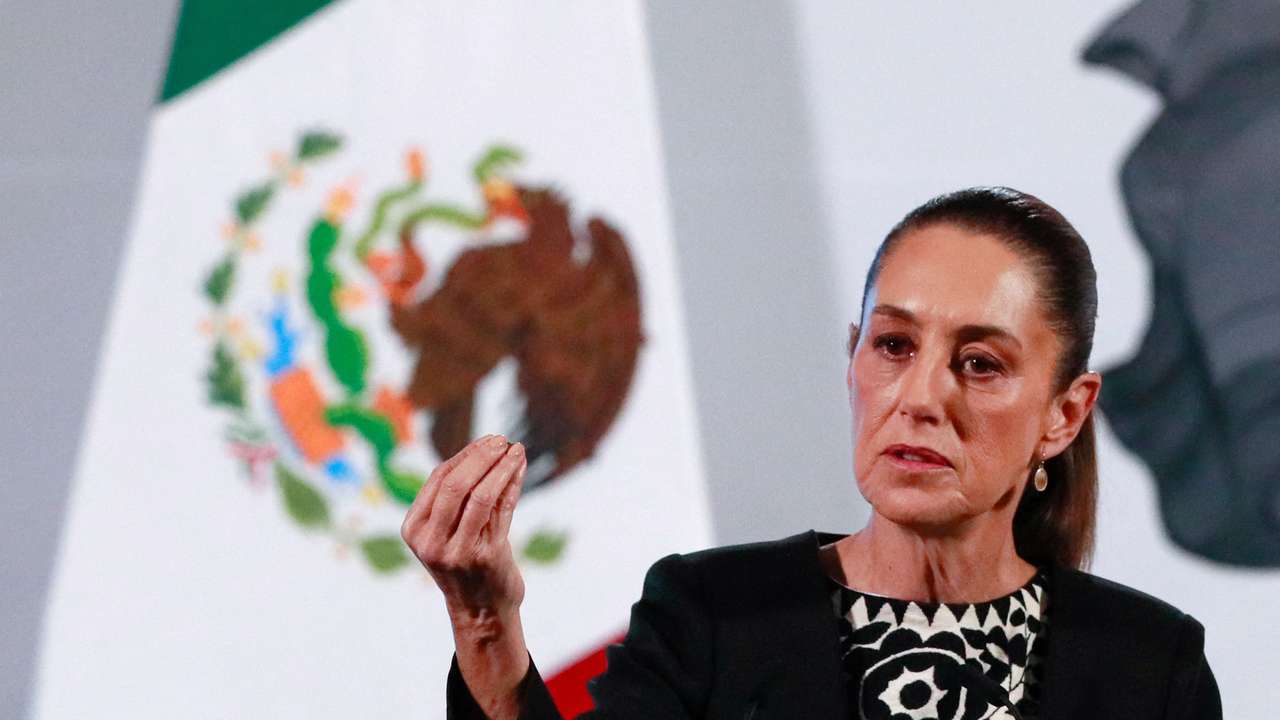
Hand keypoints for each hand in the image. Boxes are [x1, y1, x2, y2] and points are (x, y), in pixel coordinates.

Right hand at [402, 433, 528, 620]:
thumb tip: (484, 449)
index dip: (465, 455)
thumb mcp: (447, 531)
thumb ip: (455, 497)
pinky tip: (519, 470)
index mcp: (414, 529)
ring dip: (501, 468)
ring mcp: (457, 552)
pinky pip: (501, 511)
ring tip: (516, 450)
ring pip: (480, 496)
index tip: (487, 441)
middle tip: (501, 440)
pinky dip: (512, 485)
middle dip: (481, 457)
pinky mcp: (486, 558)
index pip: (438, 479)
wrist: (481, 612)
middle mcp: (430, 541)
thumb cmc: (465, 562)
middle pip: (456, 485)